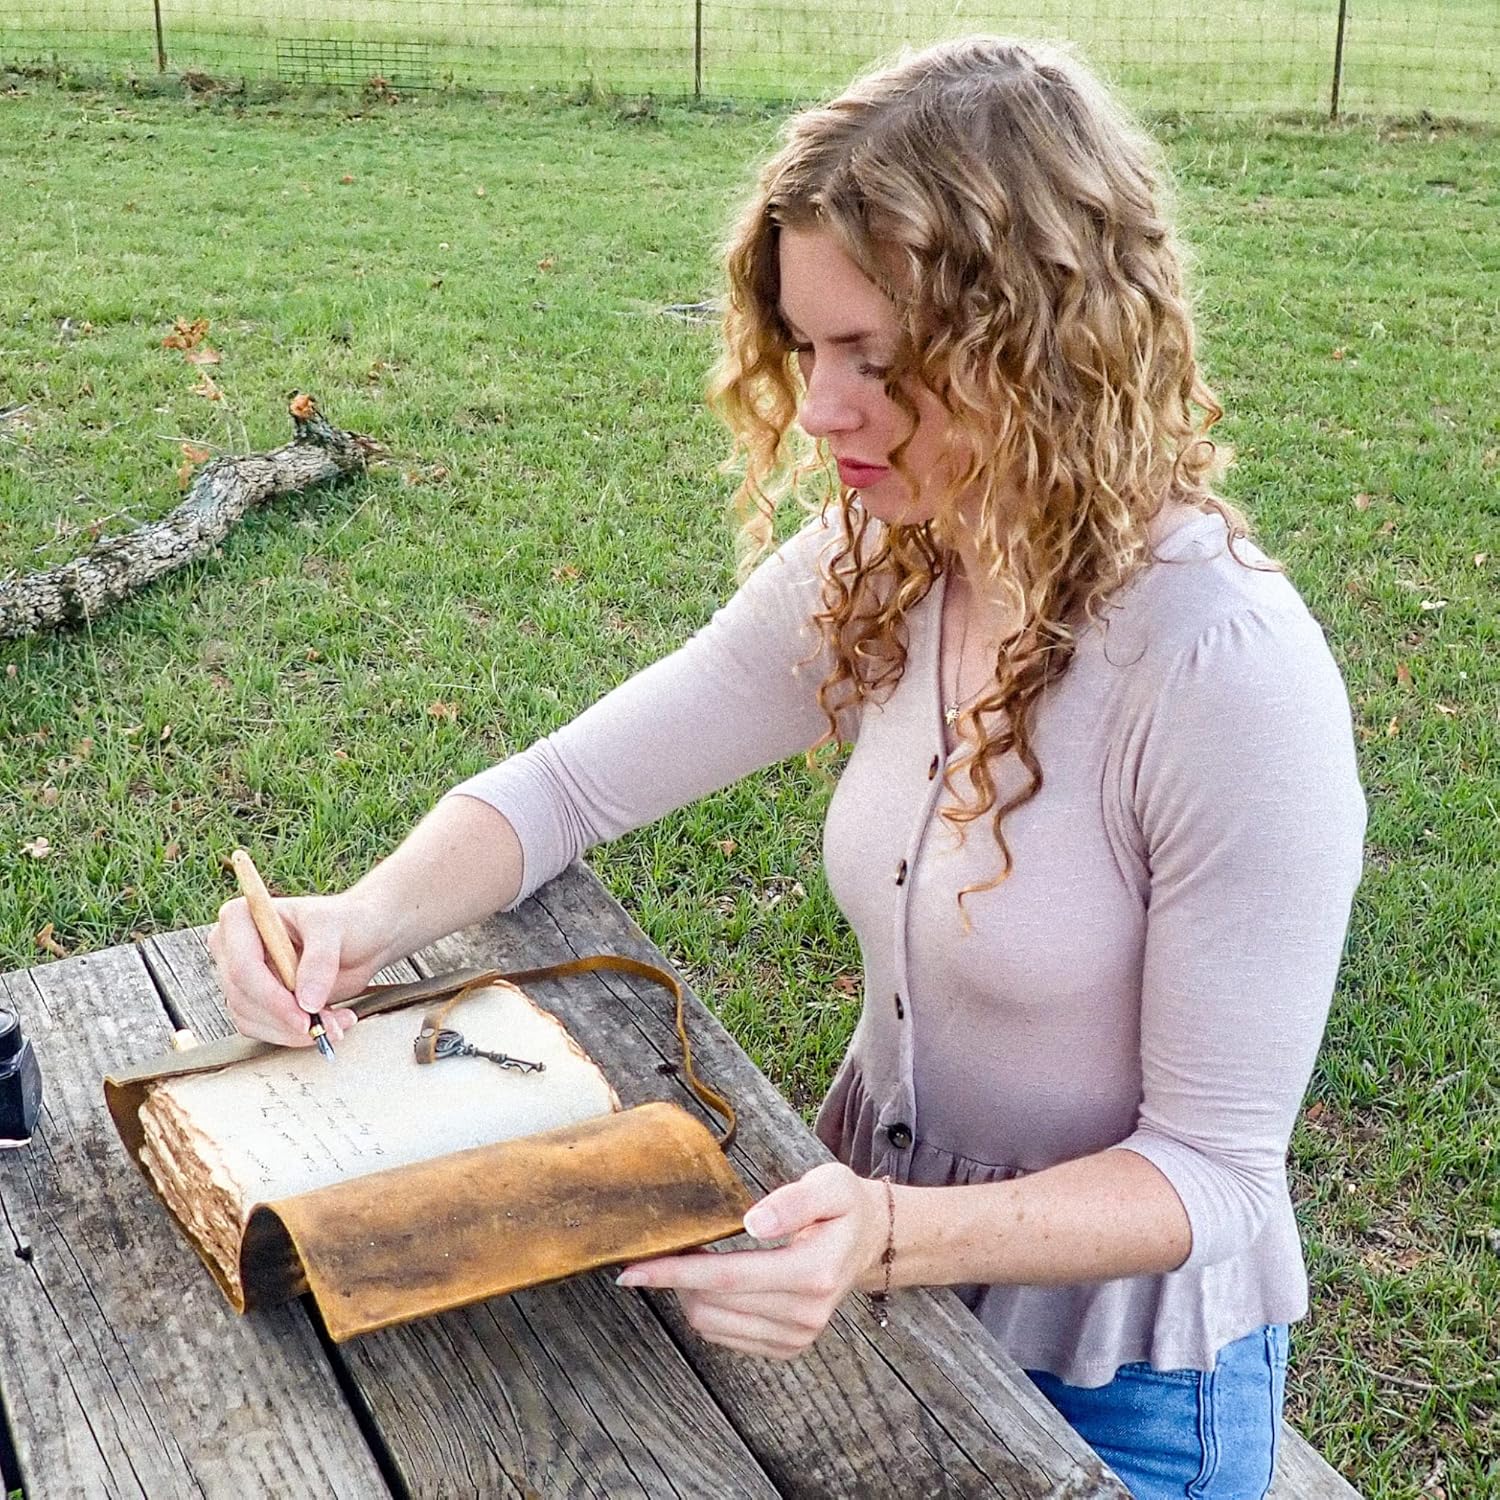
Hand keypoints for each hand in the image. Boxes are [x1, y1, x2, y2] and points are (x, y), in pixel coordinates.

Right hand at [209, 890, 386, 1046]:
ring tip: (336, 1023)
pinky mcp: (254, 1000)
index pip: (243, 967)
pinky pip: (262, 1028)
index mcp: (242, 917)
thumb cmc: (345, 921)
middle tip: (325, 1025)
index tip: (305, 1015)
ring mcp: (241, 976)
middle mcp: (232, 947)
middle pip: (242, 997)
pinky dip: (293, 1034)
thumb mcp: (335, 929)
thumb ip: (320, 961)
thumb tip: (306, 1001)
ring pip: (250, 1018)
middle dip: (285, 1018)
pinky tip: (327, 1024)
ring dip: (292, 1031)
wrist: (363, 938)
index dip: (271, 996)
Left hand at [616, 1162, 888, 1359]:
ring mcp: (797, 1337)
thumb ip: (792, 1201)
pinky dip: (705, 1309)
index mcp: (814, 1273)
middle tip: (663, 1245)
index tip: (634, 1268)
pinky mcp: (787, 1347)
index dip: (676, 1272)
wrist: (868, 1240)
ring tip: (690, 1259)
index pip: (728, 1278)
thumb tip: (752, 1222)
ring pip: (712, 1324)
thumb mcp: (830, 1185)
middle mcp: (805, 1315)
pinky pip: (724, 1336)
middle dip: (676, 1278)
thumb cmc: (843, 1206)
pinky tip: (709, 1282)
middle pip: (714, 1304)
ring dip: (687, 1294)